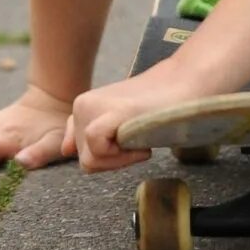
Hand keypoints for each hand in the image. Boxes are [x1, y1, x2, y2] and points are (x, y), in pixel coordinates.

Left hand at [63, 61, 200, 173]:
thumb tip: (65, 150)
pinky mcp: (108, 113)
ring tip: (140, 137)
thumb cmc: (155, 110)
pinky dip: (123, 155)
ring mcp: (92, 108)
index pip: (78, 151)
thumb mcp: (116, 124)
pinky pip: (99, 150)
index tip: (126, 140)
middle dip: (114, 160)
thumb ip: (91, 135)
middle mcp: (80, 106)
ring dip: (120, 159)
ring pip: (91, 160)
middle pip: (86, 160)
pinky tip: (141, 142)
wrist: (183, 88)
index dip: (107, 155)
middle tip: (138, 139)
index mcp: (81, 108)